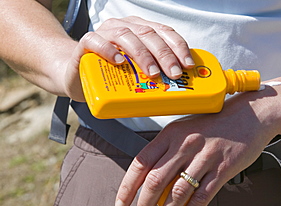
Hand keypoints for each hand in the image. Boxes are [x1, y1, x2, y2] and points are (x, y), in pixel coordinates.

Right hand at [62, 16, 193, 100]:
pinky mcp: (85, 43)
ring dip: (142, 55)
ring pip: (125, 36)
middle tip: (174, 74)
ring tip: (151, 73)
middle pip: (148, 34)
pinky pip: (96, 41)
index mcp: (140, 30)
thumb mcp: (137, 73)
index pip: (164, 31)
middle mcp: (123, 27)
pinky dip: (108, 50)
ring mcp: (104, 33)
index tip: (188, 64)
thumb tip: (182, 89)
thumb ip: (155, 72)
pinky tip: (119, 61)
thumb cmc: (112, 75)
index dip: (178, 46)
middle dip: (164, 54)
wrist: (77, 75)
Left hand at [115, 87, 280, 205]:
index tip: (122, 203)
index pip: (141, 162)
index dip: (127, 186)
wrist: (249, 116)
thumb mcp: (185, 128)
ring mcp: (205, 157)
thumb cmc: (215, 123)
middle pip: (156, 181)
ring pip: (178, 193)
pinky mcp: (223, 168)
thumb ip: (168, 150)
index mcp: (171, 133)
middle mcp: (185, 144)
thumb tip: (151, 180)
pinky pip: (201, 197)